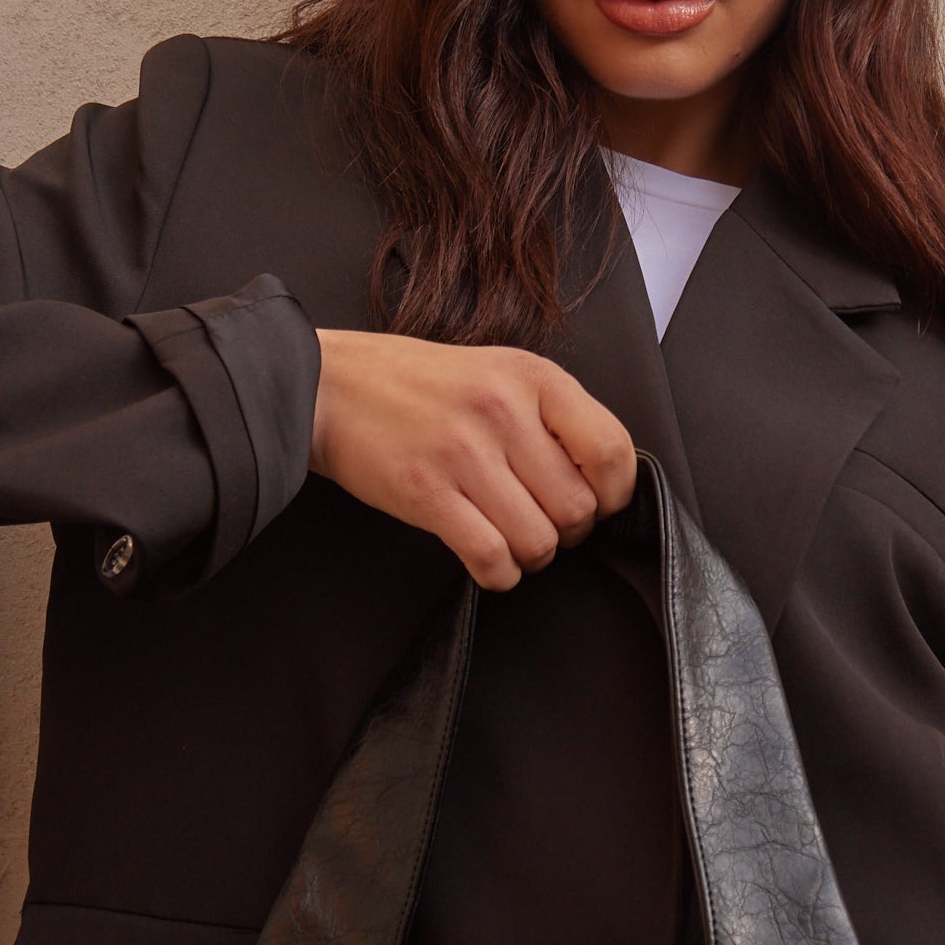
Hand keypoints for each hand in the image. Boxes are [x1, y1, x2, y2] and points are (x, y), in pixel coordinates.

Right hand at [309, 329, 636, 590]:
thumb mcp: (497, 371)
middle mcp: (504, 412)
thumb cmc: (417, 383)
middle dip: (568, 531)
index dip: (613, 493)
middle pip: (577, 507)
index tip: (598, 503)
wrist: (331, 386)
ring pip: (538, 539)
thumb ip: (550, 413)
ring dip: (532, 554)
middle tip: (543, 523)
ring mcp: (464, 454)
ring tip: (512, 539)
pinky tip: (490, 560)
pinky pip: (491, 557)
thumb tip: (601, 475)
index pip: (612, 451)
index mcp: (532, 378)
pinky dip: (500, 572)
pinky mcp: (427, 493)